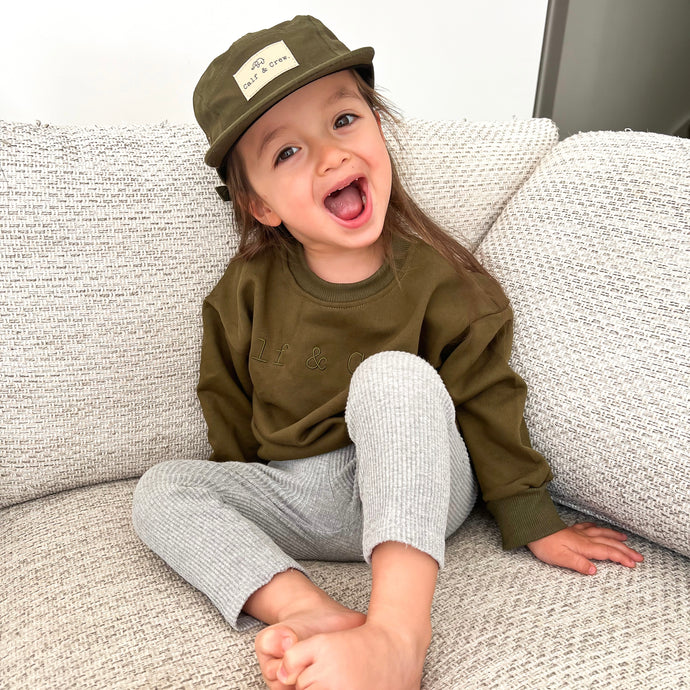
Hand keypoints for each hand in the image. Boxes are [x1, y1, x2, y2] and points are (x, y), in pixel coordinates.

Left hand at [527, 522, 643, 574]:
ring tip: (626, 539)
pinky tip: (599, 528)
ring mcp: (578, 533)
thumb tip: (594, 571)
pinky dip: (598, 528)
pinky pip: (589, 527)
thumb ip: (578, 564)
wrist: (532, 529)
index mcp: (584, 546)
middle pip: (609, 543)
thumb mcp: (560, 558)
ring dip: (615, 537)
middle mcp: (584, 538)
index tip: (634, 564)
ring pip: (601, 533)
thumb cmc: (544, 545)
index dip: (622, 558)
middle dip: (625, 550)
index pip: (608, 552)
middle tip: (639, 557)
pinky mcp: (571, 530)